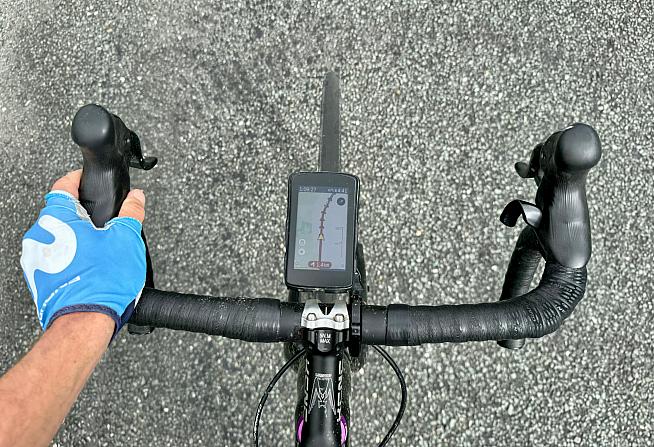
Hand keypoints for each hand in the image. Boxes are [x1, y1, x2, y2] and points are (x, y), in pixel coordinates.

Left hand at [20, 170, 146, 337]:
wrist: (84, 322)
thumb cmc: (103, 283)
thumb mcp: (127, 239)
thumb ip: (131, 212)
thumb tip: (136, 198)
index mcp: (58, 218)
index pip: (62, 185)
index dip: (77, 180)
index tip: (86, 180)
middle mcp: (40, 235)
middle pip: (60, 213)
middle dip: (81, 215)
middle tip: (102, 222)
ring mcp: (35, 258)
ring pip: (56, 237)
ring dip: (74, 237)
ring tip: (99, 250)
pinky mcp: (38, 277)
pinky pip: (53, 257)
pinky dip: (69, 257)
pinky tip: (89, 268)